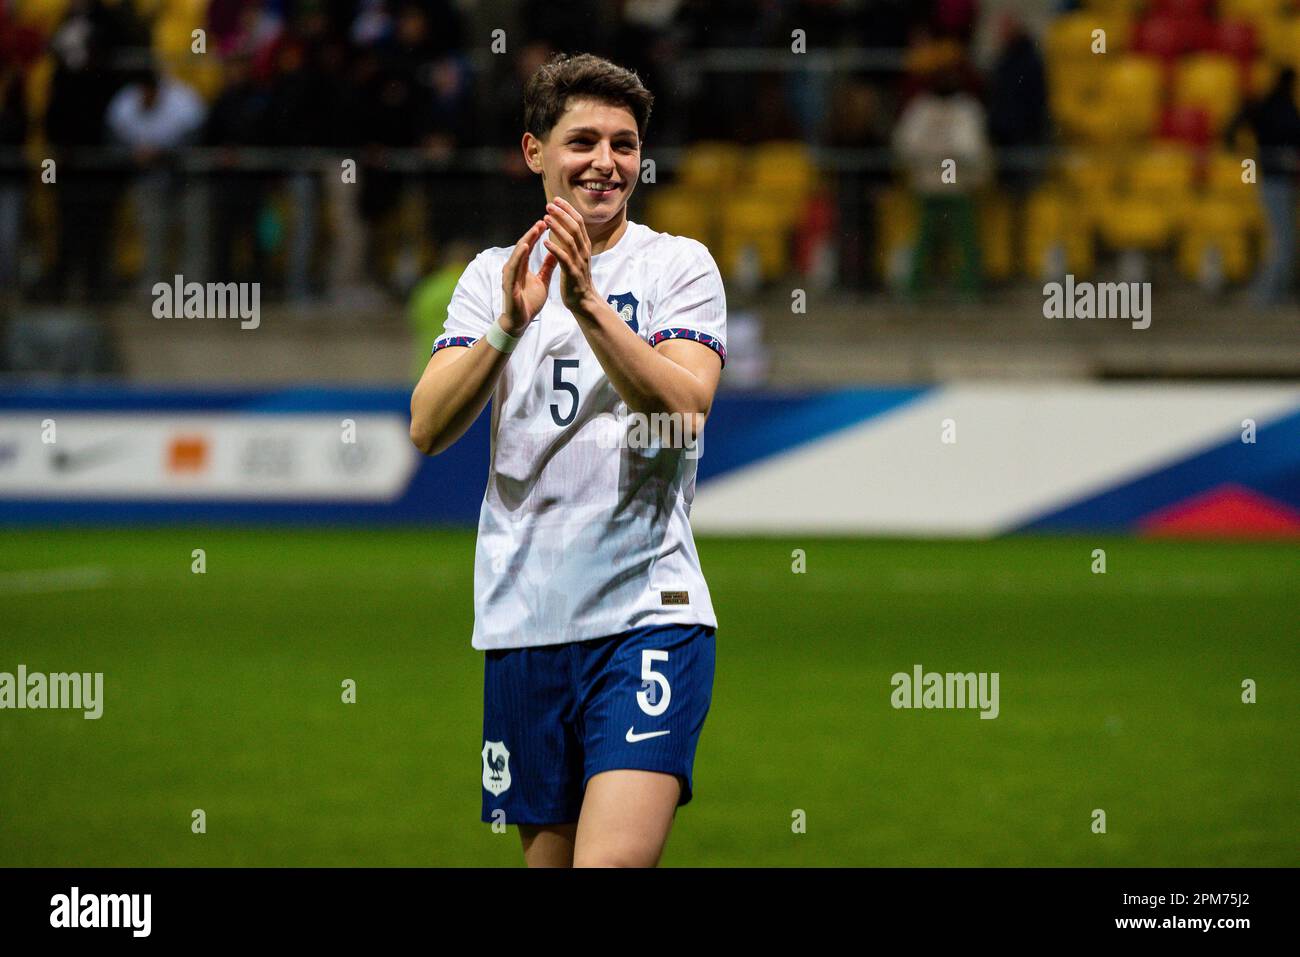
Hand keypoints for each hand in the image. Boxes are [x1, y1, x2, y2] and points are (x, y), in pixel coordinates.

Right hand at [500, 219, 558, 334]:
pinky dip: (519, 255)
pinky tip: (526, 246)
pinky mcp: (508, 283)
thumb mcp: (542, 281)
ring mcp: (510, 274)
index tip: (548, 222)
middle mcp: (514, 267)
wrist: (520, 321)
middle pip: (523, 245)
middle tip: (544, 220)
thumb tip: (555, 253)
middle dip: (533, 232)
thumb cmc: (529, 302)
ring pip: (518, 253)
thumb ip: (547, 267)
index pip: (529, 246)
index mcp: (522, 266)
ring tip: (536, 228)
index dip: (537, 234)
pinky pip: (513, 266)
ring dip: (527, 239)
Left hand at [543, 198, 598, 315]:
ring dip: (557, 228)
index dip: (568, 210)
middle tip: (549, 204)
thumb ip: (572, 242)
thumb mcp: (577, 257)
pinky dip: (555, 249)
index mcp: (584, 246)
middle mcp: (584, 251)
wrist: (583, 301)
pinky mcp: (572, 274)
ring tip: (545, 218)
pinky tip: (545, 242)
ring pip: (570, 240)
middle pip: (575, 227)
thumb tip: (565, 226)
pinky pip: (564, 259)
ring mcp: (579, 262)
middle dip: (562, 214)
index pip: (578, 222)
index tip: (556, 200)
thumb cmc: (577, 279)